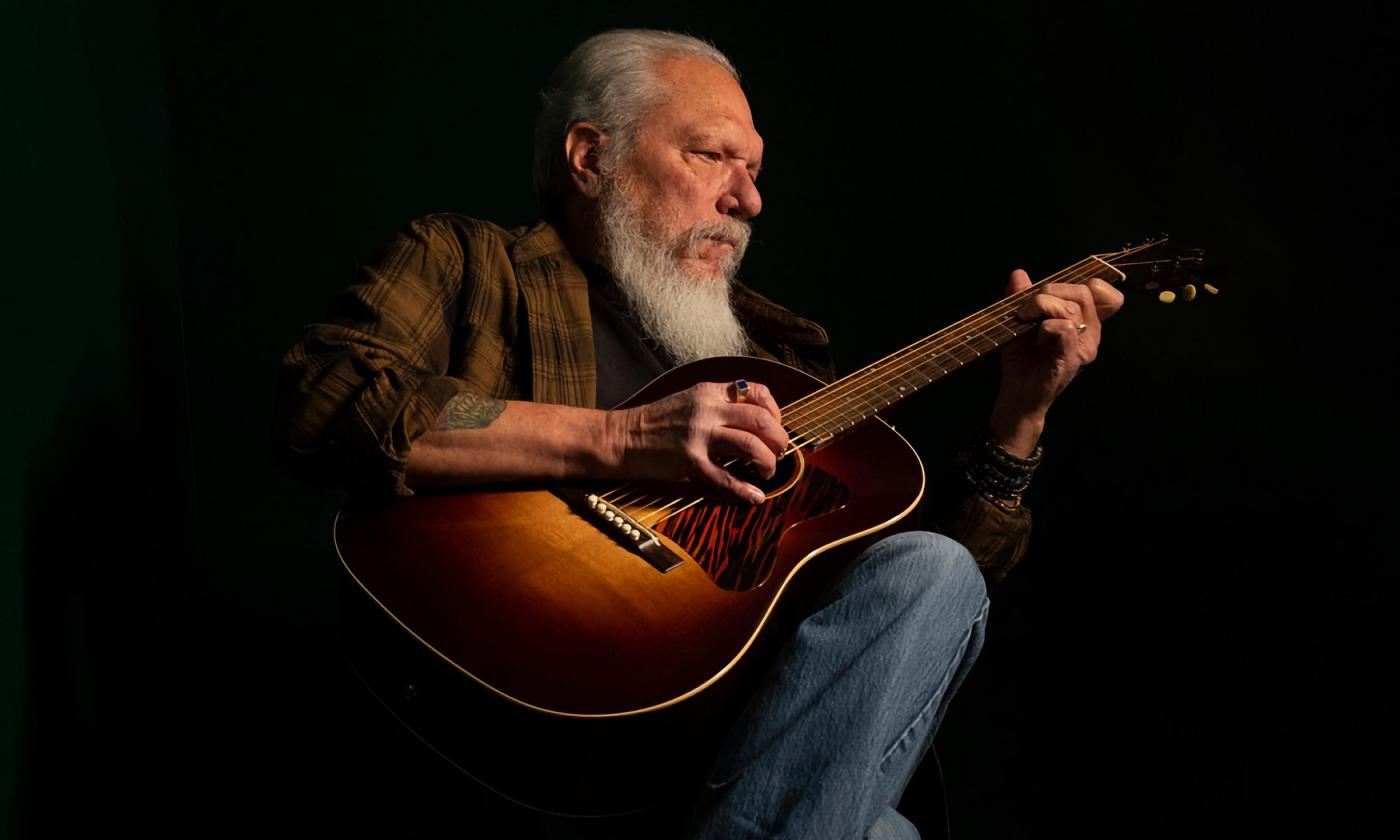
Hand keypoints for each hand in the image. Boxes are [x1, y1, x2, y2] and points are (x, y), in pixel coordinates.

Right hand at [614, 381, 787, 504]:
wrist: (622, 437)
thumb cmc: (656, 422)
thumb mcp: (689, 400)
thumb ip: (719, 404)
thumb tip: (753, 420)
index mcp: (709, 391)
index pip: (757, 393)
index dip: (775, 412)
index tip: (775, 427)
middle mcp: (707, 409)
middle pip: (761, 420)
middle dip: (778, 439)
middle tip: (779, 452)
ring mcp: (698, 435)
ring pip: (750, 446)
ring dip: (767, 462)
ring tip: (766, 472)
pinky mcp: (689, 461)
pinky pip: (725, 478)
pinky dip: (745, 490)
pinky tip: (755, 496)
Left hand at [991, 269, 1124, 452]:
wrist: (1018, 396)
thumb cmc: (1023, 360)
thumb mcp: (1021, 322)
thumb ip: (1022, 297)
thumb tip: (1019, 274)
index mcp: (1084, 322)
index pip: (1103, 292)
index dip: (1083, 281)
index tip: (1052, 288)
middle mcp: (1090, 334)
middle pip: (1084, 292)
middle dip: (1051, 290)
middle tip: (1026, 307)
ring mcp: (1083, 347)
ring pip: (1071, 308)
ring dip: (1041, 305)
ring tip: (1024, 318)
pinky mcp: (1071, 358)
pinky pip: (1064, 328)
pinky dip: (1045, 325)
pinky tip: (1034, 335)